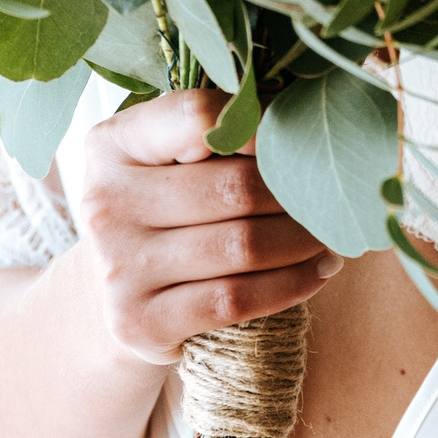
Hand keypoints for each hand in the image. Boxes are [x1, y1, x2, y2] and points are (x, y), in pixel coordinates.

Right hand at [75, 88, 340, 365]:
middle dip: (299, 195)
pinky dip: (289, 285)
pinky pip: (234, 299)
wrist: (111, 303)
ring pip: (242, 246)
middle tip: (333, 199)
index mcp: (113, 143)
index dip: (261, 126)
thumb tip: (306, 116)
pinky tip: (316, 273)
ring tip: (330, 235)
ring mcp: (118, 266)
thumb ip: (217, 133)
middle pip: (234, 187)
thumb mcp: (166, 161)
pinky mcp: (138, 321)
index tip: (299, 140)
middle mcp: (105, 201)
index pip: (197, 116)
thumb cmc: (161, 215)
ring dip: (303, 241)